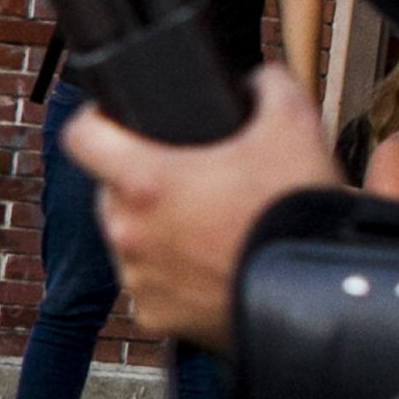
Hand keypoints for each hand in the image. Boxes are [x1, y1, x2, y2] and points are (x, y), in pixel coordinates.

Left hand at [64, 63, 339, 347]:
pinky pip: (153, 286)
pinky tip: (211, 267)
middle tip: (190, 181)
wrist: (318, 298)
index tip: (115, 122)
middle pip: (112, 191)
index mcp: (144, 182)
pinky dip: (175, 277)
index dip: (97, 122)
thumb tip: (256, 80)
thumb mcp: (294, 123)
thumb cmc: (296, 212)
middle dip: (142, 183)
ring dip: (156, 231)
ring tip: (207, 228)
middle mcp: (128, 233)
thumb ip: (266, 85)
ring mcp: (139, 280)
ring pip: (132, 240)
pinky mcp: (157, 317)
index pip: (81, 138)